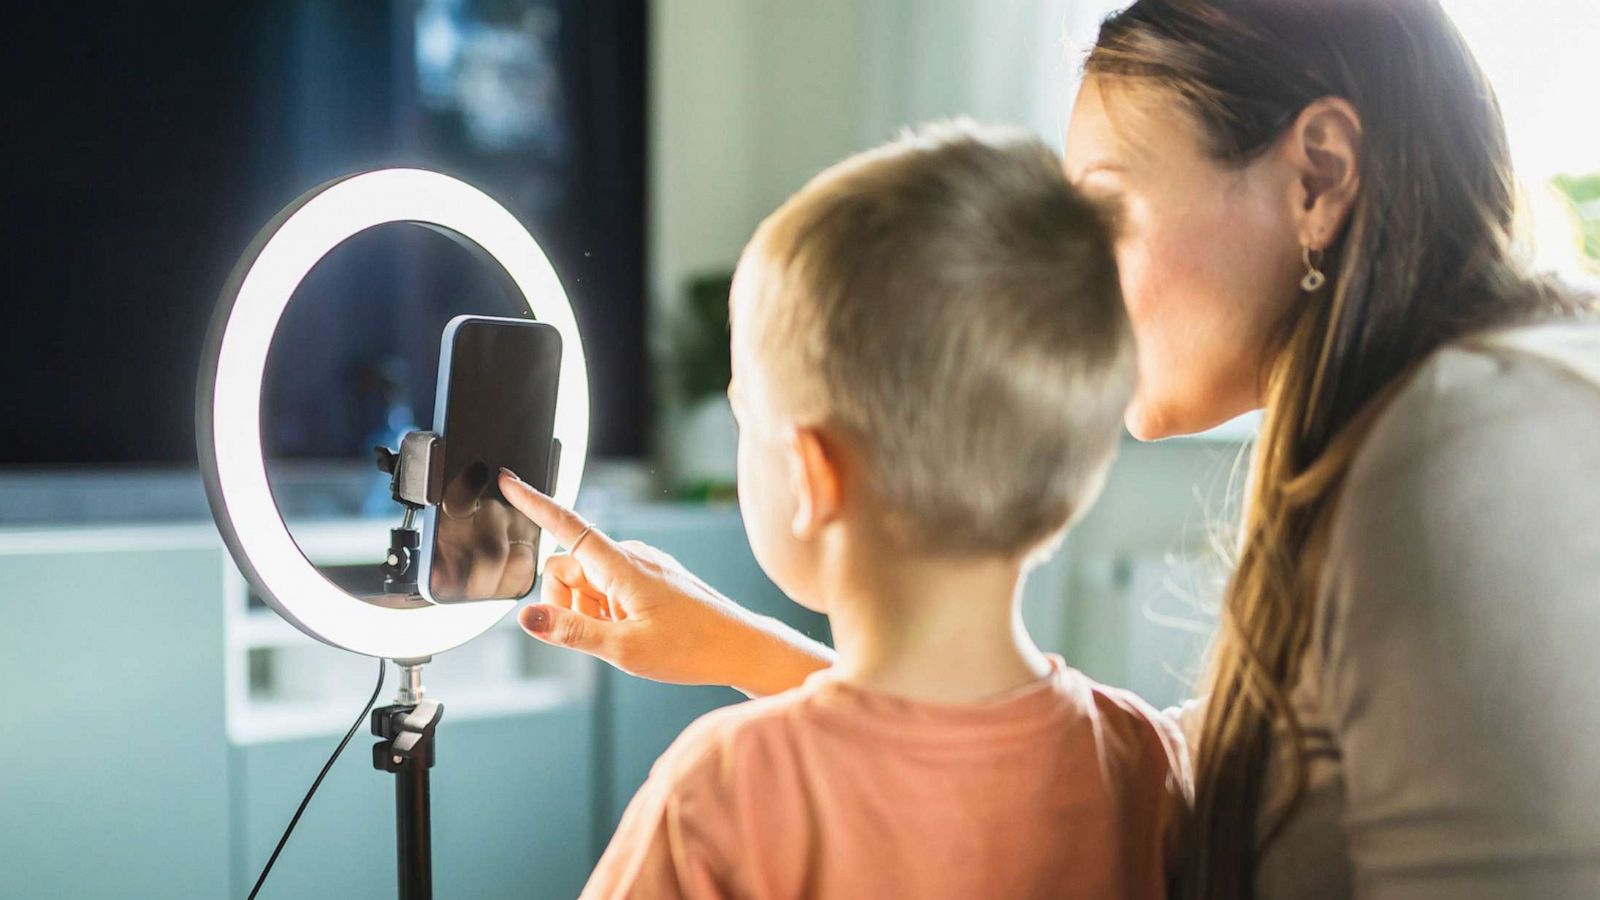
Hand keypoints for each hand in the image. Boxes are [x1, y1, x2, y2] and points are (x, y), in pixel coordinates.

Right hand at [497, 469, 833, 694]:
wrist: (740, 648)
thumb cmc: (692, 647)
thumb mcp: (623, 648)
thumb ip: (570, 632)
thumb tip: (526, 617)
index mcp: (622, 565)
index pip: (566, 525)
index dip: (533, 503)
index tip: (508, 480)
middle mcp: (629, 556)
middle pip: (566, 568)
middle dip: (566, 602)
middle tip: (601, 633)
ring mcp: (641, 565)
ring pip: (585, 584)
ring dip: (588, 611)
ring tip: (625, 634)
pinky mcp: (649, 577)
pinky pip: (607, 590)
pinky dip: (606, 612)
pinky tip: (634, 631)